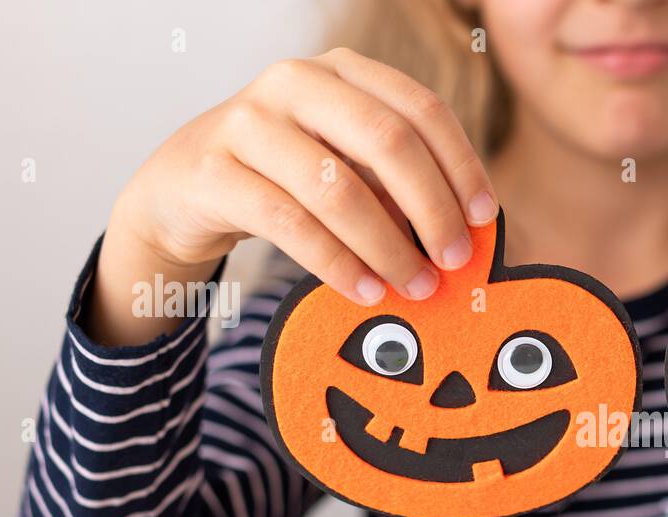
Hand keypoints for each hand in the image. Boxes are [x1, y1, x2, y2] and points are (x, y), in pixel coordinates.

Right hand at [91, 48, 495, 343]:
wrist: (183, 189)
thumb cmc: (286, 179)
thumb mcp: (347, 167)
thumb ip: (399, 187)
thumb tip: (466, 233)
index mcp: (341, 73)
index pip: (421, 109)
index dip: (461, 165)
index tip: (484, 218)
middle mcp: (294, 82)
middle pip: (388, 142)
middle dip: (431, 208)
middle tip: (455, 260)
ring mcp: (248, 121)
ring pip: (339, 189)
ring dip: (388, 248)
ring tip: (416, 287)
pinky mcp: (214, 170)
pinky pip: (290, 224)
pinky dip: (337, 265)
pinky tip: (365, 291)